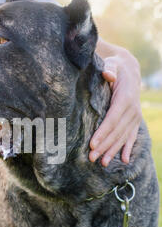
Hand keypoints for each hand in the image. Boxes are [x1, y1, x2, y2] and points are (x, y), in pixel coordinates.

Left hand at [89, 51, 141, 166]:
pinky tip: (123, 160)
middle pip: (116, 132)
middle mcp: (132, 110)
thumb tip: (107, 74)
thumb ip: (109, 68)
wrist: (129, 71)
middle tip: (91, 157)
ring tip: (102, 163)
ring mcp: (135, 117)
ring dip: (112, 151)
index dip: (103, 133)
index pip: (112, 119)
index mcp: (125, 98)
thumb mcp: (112, 64)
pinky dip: (127, 148)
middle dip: (104, 146)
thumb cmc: (116, 67)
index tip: (92, 144)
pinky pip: (131, 137)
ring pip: (123, 137)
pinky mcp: (134, 121)